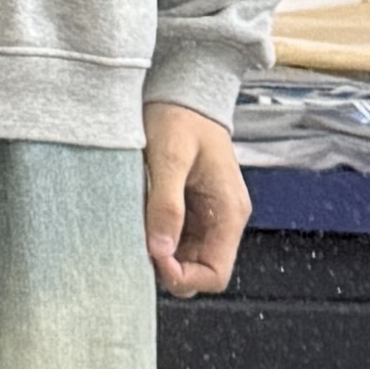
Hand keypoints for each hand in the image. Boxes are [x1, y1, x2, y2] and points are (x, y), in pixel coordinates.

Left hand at [143, 103, 250, 299]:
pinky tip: (143, 217)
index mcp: (229, 211)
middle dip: (169, 267)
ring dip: (161, 253)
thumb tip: (160, 250)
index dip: (184, 276)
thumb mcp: (170, 157)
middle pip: (199, 271)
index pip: (216, 274)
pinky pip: (177, 240)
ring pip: (186, 259)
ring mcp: (209, 216)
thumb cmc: (181, 116)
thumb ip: (166, 204)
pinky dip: (158, 238)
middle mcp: (224, 219)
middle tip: (140, 241)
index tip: (154, 256)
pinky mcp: (192, 210)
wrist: (183, 92)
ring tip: (140, 224)